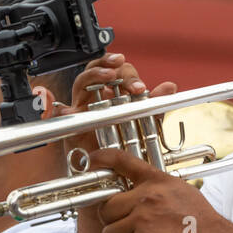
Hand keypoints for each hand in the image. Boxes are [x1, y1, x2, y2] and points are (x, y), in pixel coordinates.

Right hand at [50, 53, 177, 155]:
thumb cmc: (124, 140)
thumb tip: (170, 86)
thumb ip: (155, 104)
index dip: (128, 74)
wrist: (110, 167)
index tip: (139, 88)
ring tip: (108, 76)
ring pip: (81, 82)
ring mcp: (82, 107)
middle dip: (108, 66)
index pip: (117, 71)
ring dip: (93, 75)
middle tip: (119, 73)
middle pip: (96, 68)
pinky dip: (64, 111)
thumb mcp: (145, 121)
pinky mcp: (71, 124)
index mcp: (113, 91)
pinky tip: (68, 111)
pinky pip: (63, 114)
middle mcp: (96, 95)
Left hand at [88, 148, 229, 232]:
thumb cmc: (198, 218)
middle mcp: (147, 196)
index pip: (123, 161)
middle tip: (125, 226)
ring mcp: (144, 218)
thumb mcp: (178, 189)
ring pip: (110, 232)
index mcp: (155, 180)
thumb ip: (154, 187)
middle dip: (111, 220)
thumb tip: (132, 190)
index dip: (102, 158)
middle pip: (106, 208)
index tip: (92, 158)